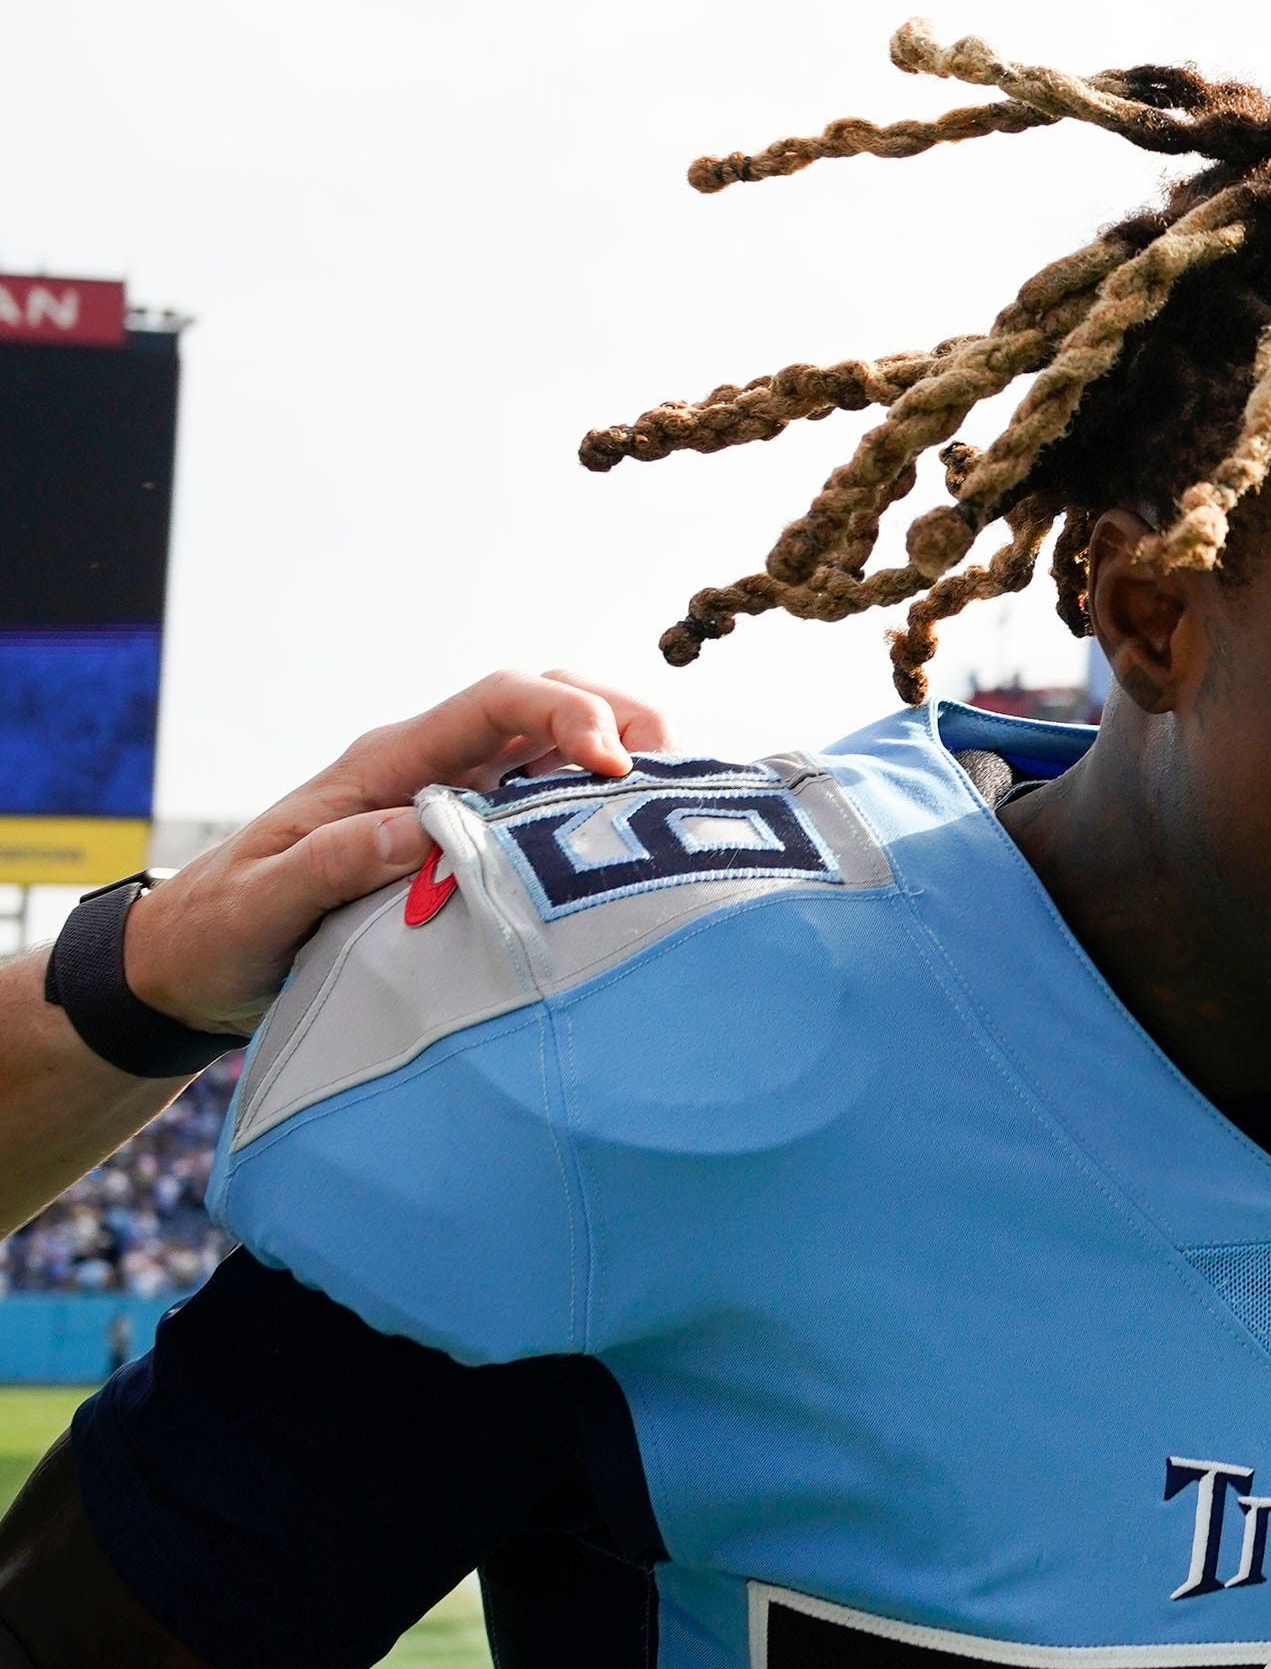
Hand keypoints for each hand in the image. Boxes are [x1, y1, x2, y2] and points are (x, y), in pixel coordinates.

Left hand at [122, 670, 669, 1037]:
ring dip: (622, 757)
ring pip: (558, 748)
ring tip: (678, 800)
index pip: (496, 701)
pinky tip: (638, 840)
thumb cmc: (220, 933)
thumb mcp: (262, 905)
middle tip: (676, 772)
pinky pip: (550, 803)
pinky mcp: (469, 842)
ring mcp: (455, 800)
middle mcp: (431, 767)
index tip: (615, 768)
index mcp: (387, 763)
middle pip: (546, 702)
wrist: (193, 967)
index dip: (567, 717)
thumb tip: (420, 830)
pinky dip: (602, 809)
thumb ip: (333, 864)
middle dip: (619, 718)